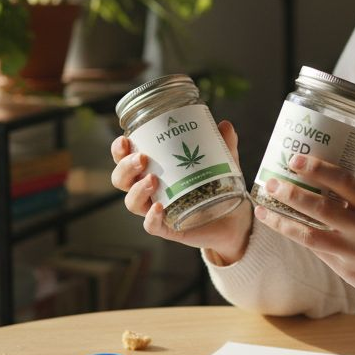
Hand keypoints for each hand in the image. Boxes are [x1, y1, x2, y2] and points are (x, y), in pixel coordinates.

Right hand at [110, 120, 252, 262]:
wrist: (235, 218)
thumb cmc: (219, 186)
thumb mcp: (222, 160)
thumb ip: (223, 143)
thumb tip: (225, 125)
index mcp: (154, 169)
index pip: (125, 159)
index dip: (119, 150)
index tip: (125, 140)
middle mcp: (150, 190)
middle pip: (122, 180)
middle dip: (125, 168)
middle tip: (142, 158)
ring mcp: (157, 210)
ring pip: (132, 203)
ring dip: (137, 190)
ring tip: (153, 179)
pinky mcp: (168, 229)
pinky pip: (151, 226)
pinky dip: (151, 217)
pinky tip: (159, 207)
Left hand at [254, 154, 354, 309]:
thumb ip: (353, 200)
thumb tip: (318, 180)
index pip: (344, 180)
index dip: (317, 168)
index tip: (296, 158)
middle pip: (321, 208)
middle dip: (291, 193)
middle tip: (271, 182)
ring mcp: (353, 250)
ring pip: (310, 234)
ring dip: (283, 220)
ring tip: (264, 207)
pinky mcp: (345, 269)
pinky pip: (314, 249)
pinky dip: (294, 235)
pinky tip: (278, 225)